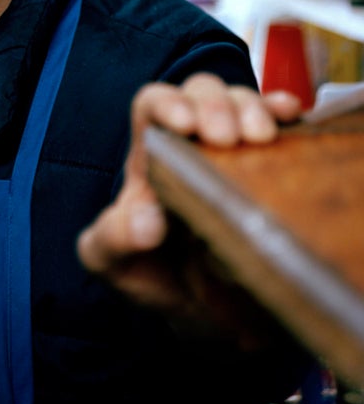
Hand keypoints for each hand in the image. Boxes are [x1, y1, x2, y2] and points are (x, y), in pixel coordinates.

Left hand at [76, 73, 300, 318]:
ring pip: (240, 100)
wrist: (198, 310)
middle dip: (215, 104)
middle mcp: (191, 143)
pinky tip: (291, 116)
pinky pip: (277, 126)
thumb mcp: (113, 262)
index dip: (167, 103)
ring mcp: (233, 152)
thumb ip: (114, 239)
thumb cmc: (149, 274)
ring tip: (260, 136)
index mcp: (149, 156)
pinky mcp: (269, 167)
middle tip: (227, 137)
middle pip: (200, 92)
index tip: (186, 124)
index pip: (151, 106)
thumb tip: (147, 222)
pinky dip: (283, 113)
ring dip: (251, 107)